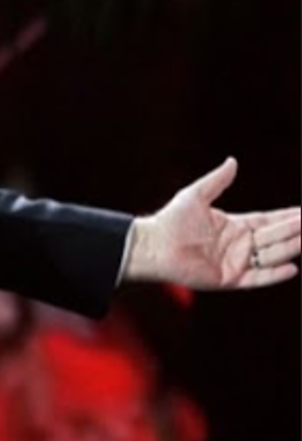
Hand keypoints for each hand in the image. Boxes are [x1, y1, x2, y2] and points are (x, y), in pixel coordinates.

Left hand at [124, 157, 299, 288]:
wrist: (153, 245)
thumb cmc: (171, 220)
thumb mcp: (196, 195)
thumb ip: (217, 181)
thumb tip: (233, 161)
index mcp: (234, 226)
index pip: (269, 220)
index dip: (288, 216)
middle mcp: (239, 245)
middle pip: (275, 236)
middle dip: (296, 230)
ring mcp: (236, 262)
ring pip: (271, 255)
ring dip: (291, 248)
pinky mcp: (229, 278)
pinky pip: (257, 278)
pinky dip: (274, 274)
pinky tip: (292, 267)